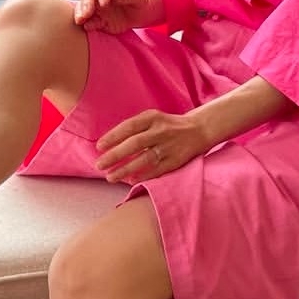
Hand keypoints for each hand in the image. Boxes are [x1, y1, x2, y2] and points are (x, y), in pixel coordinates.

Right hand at [74, 0, 163, 34]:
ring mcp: (95, 3)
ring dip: (80, 12)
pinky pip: (87, 18)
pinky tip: (86, 27)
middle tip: (87, 13)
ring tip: (80, 20)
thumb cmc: (140, 0)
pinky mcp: (95, 16)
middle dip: (86, 2)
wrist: (139, 13)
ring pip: (83, 4)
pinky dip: (85, 22)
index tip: (104, 3)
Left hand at [94, 108, 209, 182]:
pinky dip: (144, 176)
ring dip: (126, 169)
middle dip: (115, 155)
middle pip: (135, 143)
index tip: (99, 147)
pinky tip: (131, 181)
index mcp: (153, 118)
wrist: (198, 129)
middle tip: (99, 165)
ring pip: (145, 159)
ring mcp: (169, 146)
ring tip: (110, 177)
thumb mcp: (152, 118)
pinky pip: (157, 170)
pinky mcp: (176, 160)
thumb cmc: (167, 125)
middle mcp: (161, 131)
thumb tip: (109, 144)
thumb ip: (134, 128)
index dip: (113, 136)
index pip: (129, 126)